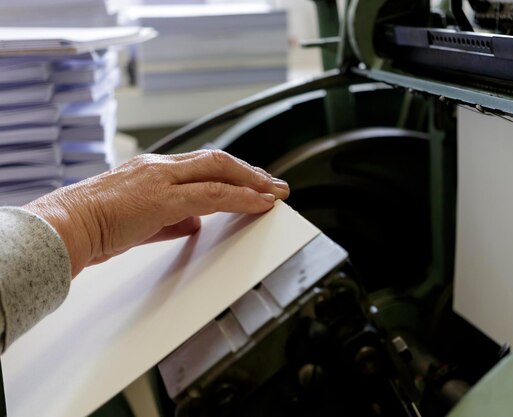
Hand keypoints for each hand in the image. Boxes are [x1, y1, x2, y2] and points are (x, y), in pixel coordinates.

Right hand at [24, 150, 289, 276]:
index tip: (255, 182)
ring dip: (252, 183)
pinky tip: (257, 204)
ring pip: (219, 172)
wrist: (66, 226)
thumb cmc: (95, 224)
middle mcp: (161, 168)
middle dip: (251, 173)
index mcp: (155, 170)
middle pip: (218, 160)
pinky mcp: (162, 198)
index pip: (204, 164)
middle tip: (275, 186)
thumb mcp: (142, 220)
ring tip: (274, 195)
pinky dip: (240, 198)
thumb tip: (197, 223)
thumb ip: (173, 219)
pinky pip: (212, 194)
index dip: (234, 172)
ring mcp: (162, 179)